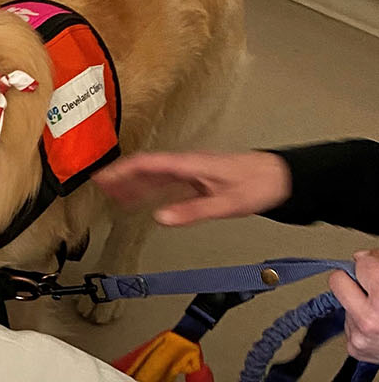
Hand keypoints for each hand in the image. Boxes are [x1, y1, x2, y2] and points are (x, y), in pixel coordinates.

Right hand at [92, 150, 291, 226]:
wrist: (282, 177)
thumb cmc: (259, 184)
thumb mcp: (226, 203)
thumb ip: (191, 211)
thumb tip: (159, 217)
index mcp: (188, 164)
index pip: (146, 164)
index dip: (121, 170)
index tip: (102, 178)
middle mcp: (186, 165)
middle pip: (145, 168)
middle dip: (121, 177)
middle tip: (99, 188)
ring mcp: (191, 171)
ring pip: (154, 175)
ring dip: (133, 184)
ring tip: (114, 196)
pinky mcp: (198, 178)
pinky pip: (166, 182)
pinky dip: (150, 190)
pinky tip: (144, 200)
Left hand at [330, 250, 378, 362]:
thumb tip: (364, 257)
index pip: (362, 264)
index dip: (370, 262)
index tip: (373, 265)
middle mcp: (371, 319)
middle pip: (338, 281)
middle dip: (352, 279)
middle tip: (367, 283)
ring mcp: (361, 336)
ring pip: (344, 304)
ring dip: (359, 304)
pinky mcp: (356, 348)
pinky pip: (349, 325)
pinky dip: (361, 322)